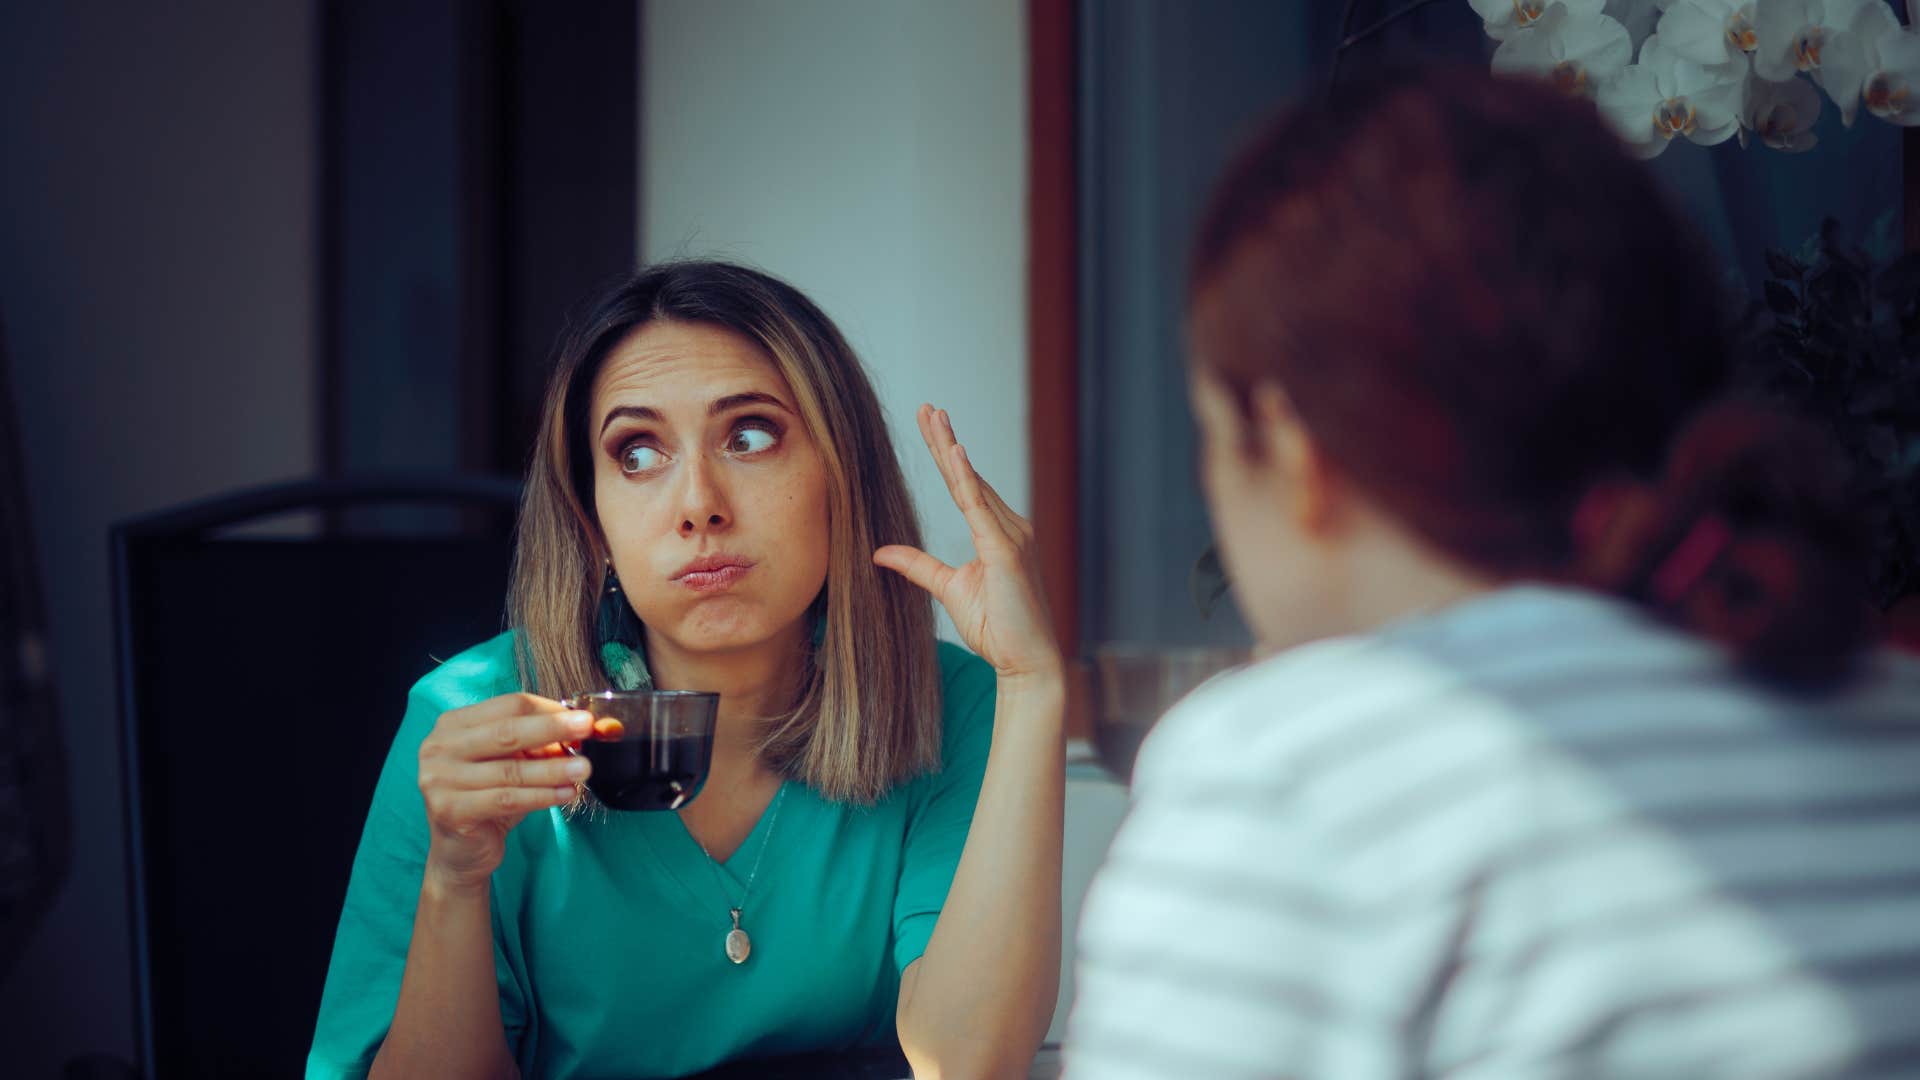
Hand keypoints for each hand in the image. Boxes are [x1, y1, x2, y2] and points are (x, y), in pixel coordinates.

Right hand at [416, 693, 596, 891]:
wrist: (459, 852)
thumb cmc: (486, 799)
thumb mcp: (511, 764)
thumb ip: (538, 746)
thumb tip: (580, 732)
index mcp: (453, 724)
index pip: (508, 706)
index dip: (548, 710)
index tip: (582, 717)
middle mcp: (439, 747)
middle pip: (507, 731)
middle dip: (553, 728)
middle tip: (588, 728)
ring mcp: (439, 779)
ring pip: (510, 770)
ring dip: (553, 768)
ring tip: (584, 769)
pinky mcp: (450, 810)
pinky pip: (507, 799)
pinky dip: (542, 795)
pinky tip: (567, 793)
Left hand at [874, 404, 1062, 684]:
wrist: (1026, 661)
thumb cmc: (997, 628)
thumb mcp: (948, 589)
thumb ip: (918, 565)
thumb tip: (881, 551)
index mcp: (997, 533)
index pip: (965, 485)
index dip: (947, 454)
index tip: (930, 423)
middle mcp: (1010, 527)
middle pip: (969, 475)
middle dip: (946, 440)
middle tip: (927, 407)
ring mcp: (1012, 537)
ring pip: (974, 484)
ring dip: (953, 449)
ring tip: (935, 417)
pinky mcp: (1007, 552)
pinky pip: (981, 509)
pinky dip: (968, 479)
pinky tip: (955, 454)